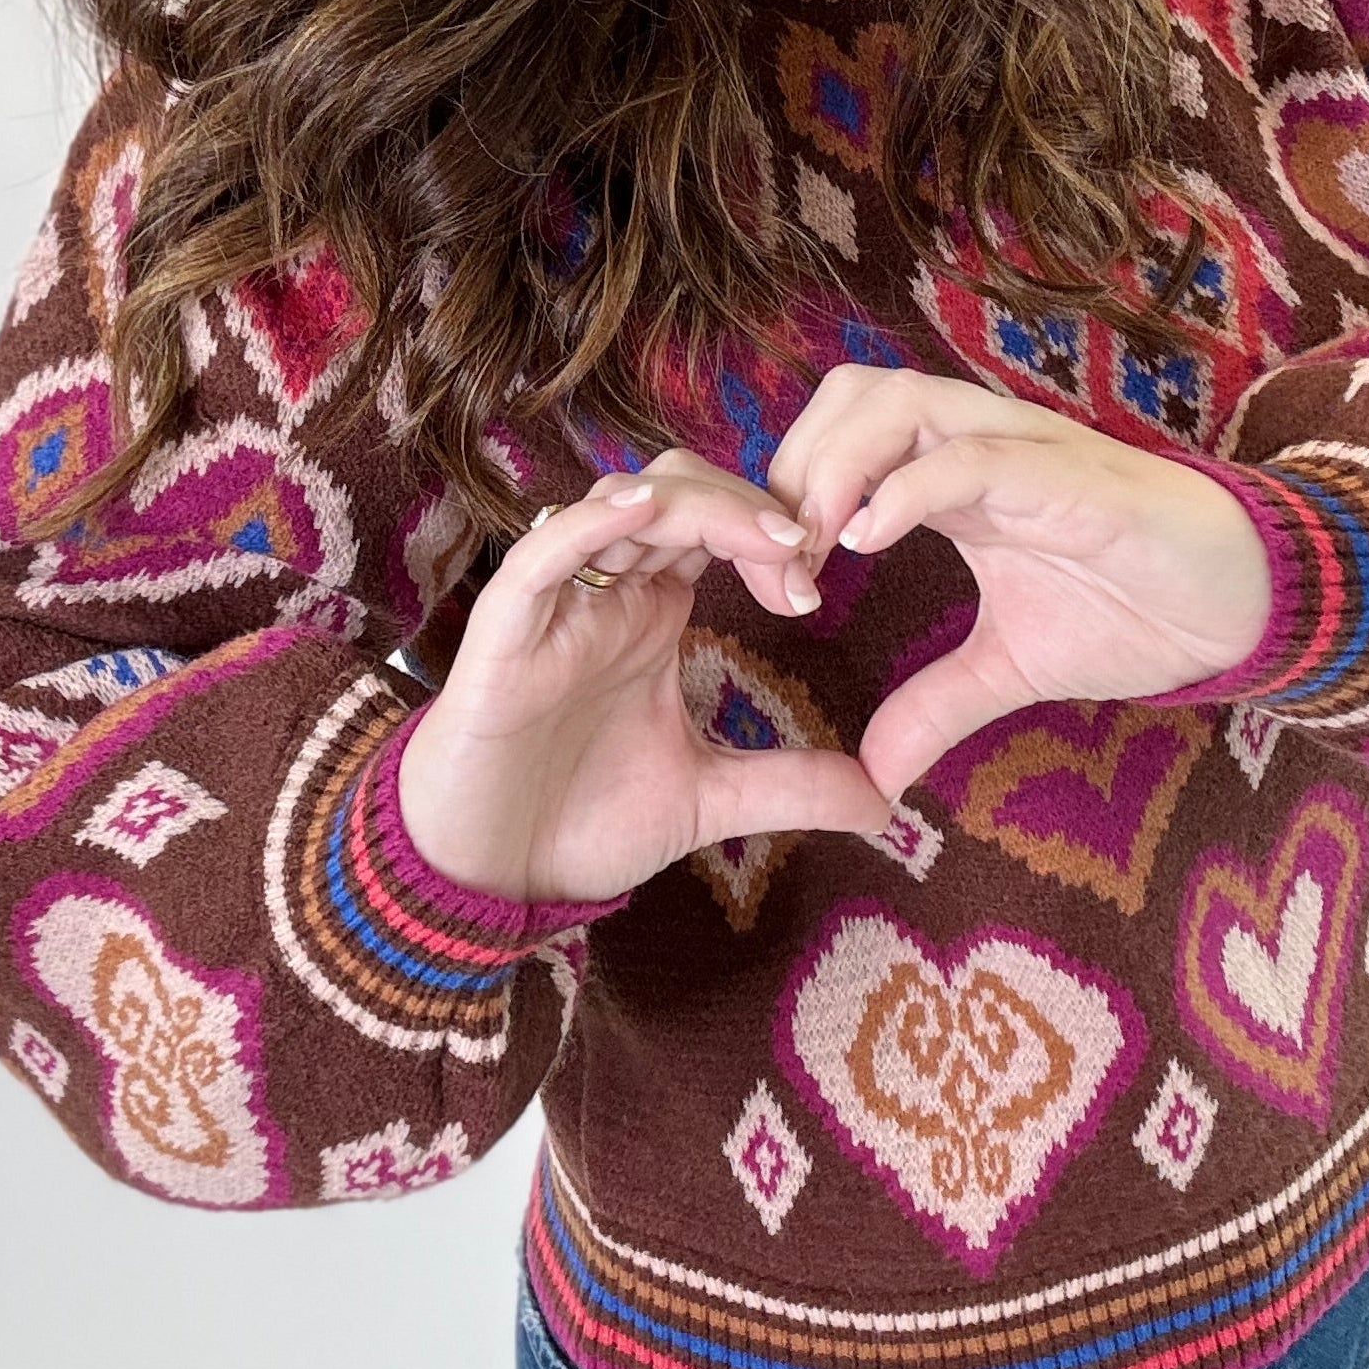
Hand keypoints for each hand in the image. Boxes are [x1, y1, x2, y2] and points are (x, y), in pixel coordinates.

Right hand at [398, 450, 891, 904]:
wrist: (483, 876)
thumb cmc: (577, 822)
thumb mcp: (706, 800)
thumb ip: (788, 787)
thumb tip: (885, 801)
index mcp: (652, 612)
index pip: (718, 527)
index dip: (772, 531)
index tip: (816, 585)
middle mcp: (606, 593)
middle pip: (678, 492)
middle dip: (747, 507)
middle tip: (805, 553)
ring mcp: (555, 606)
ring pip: (619, 504)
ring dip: (696, 505)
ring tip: (763, 536)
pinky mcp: (504, 633)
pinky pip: (540, 556)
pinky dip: (588, 525)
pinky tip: (640, 513)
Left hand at [764, 368, 1272, 805]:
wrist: (1239, 605)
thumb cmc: (1136, 611)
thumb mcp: (1012, 668)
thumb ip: (938, 705)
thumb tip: (875, 777)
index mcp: (955, 474)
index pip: (839, 439)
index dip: (789, 498)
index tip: (773, 588)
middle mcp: (977, 441)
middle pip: (850, 396)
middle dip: (793, 469)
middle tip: (781, 566)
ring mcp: (1021, 448)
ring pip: (898, 402)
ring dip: (836, 470)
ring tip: (815, 554)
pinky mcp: (1066, 472)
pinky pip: (970, 454)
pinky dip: (906, 487)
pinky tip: (867, 542)